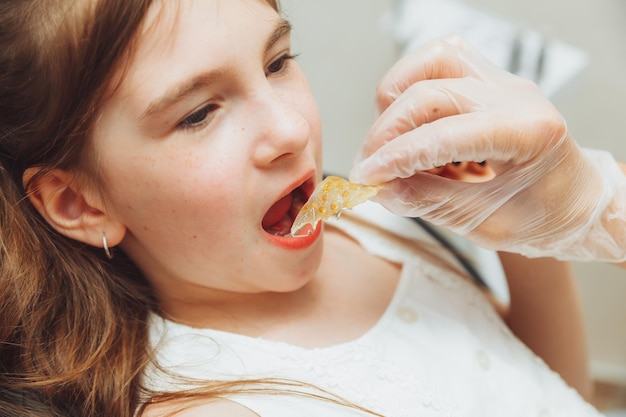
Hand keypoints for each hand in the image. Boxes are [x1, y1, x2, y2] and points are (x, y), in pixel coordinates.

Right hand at [350, 36, 625, 261]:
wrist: (572, 201)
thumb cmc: (541, 216)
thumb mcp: (484, 224)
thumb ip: (429, 202)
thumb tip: (380, 188)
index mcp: (529, 135)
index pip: (446, 136)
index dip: (396, 157)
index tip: (365, 178)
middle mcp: (517, 97)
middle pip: (430, 92)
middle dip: (387, 132)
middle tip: (369, 168)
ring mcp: (503, 82)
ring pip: (433, 60)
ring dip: (397, 98)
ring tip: (389, 140)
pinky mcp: (488, 80)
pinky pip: (441, 62)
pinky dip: (411, 87)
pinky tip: (408, 125)